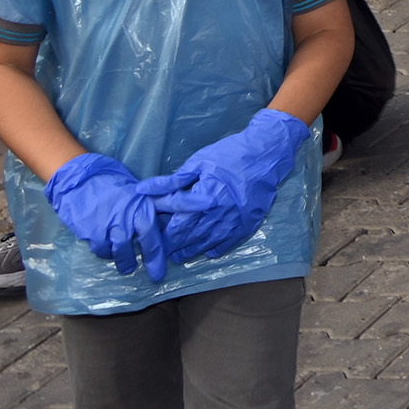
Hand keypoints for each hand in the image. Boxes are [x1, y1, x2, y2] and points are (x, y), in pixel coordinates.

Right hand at [46, 153, 175, 281]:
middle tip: (155, 274)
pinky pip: (102, 248)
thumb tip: (159, 224)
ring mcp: (110, 222)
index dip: (161, 249)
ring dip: (125, 261)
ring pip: (121, 249)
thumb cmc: (108, 183)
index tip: (166, 262)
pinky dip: (105, 253)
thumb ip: (144, 208)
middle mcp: (129, 214)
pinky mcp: (92, 229)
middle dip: (151, 260)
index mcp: (142, 203)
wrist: (79, 178)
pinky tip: (106, 251)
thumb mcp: (134, 191)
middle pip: (144, 242)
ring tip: (127, 267)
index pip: (156, 230)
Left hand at [149, 108, 310, 264]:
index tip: (155, 239)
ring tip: (181, 256)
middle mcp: (218, 215)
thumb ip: (170, 182)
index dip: (165, 236)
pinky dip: (218, 249)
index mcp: (203, 200)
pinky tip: (209, 251)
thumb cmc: (230, 154)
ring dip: (193, 251)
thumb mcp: (198, 163)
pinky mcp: (249, 223)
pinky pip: (230, 242)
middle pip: (191, 238)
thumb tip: (142, 191)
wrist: (266, 153)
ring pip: (208, 243)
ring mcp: (235, 221)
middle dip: (175, 247)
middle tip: (164, 252)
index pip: (178, 226)